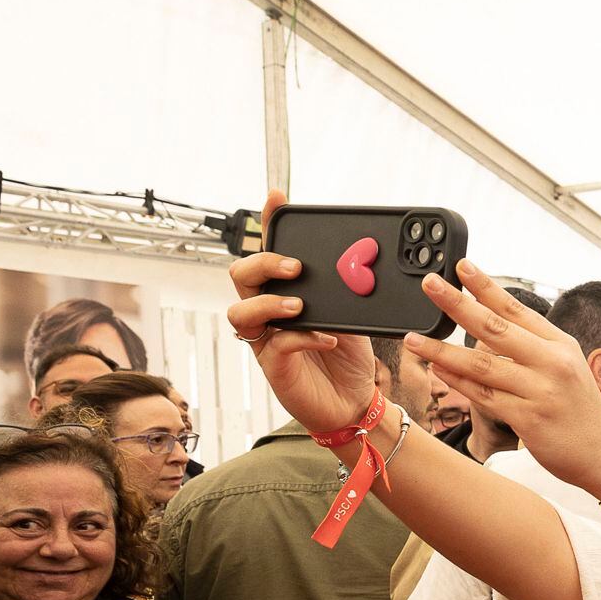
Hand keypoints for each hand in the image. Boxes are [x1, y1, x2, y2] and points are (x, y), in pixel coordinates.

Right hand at [225, 190, 381, 434]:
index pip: (268, 253)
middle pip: (240, 276)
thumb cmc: (347, 358)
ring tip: (300, 306)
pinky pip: (276, 346)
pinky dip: (303, 338)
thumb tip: (360, 264)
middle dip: (264, 263)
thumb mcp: (352, 316)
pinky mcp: (275, 367)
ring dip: (270, 303)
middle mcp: (268, 314)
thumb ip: (346, 292)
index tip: (277, 197)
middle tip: (296, 267)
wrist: (355, 402)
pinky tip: (328, 339)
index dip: (268, 223)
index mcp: (284, 294)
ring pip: (241, 312)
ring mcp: (266, 341)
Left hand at [402, 261, 600, 500]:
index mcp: (560, 345)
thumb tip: (491, 326)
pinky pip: (484, 396)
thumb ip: (534, 347)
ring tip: (413, 338)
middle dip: (458, 304)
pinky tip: (438, 370)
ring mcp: (540, 391)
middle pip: (495, 328)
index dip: (487, 287)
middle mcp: (552, 363)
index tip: (461, 267)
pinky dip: (458, 382)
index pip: (517, 309)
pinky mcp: (528, 419)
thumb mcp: (567, 368)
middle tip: (430, 285)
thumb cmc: (580, 411)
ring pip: (482, 365)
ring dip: (443, 349)